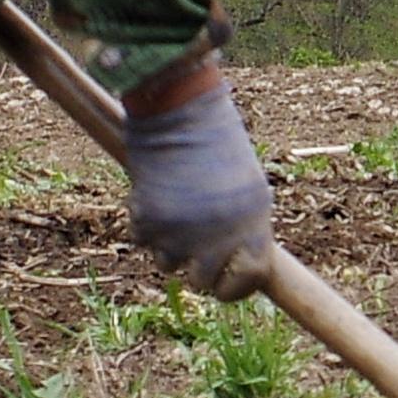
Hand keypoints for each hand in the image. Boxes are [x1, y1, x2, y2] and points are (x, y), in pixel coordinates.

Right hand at [119, 74, 279, 297]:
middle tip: (193, 244)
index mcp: (254, 222)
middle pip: (203, 282)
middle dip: (196, 269)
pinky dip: (145, 225)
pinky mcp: (149, 221)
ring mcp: (182, 232)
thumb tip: (239, 270)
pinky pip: (143, 242)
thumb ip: (245, 228)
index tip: (226, 285)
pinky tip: (155, 196)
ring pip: (169, 264)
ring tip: (175, 207)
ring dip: (169, 245)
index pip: (251, 279)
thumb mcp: (247, 185)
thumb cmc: (217, 143)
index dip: (236, 288)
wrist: (179, 109)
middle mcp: (220, 234)